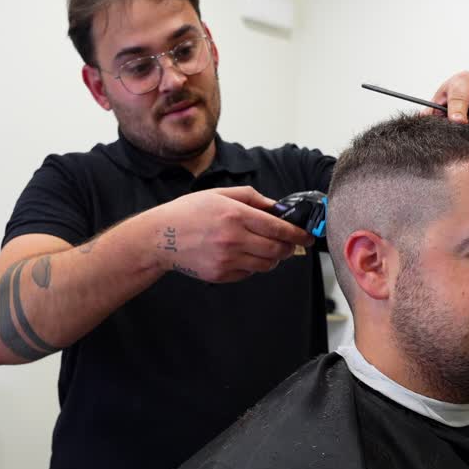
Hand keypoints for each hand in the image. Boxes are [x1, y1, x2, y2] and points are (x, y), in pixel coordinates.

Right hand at [148, 186, 314, 283]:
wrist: (160, 238)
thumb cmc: (189, 212)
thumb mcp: (220, 194)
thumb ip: (252, 198)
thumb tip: (277, 208)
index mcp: (235, 215)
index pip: (279, 228)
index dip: (298, 234)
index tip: (307, 236)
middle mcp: (234, 239)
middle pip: (277, 249)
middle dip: (289, 247)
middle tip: (291, 243)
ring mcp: (227, 260)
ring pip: (267, 264)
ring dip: (274, 257)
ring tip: (267, 248)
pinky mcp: (221, 274)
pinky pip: (249, 273)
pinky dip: (254, 265)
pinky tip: (245, 255)